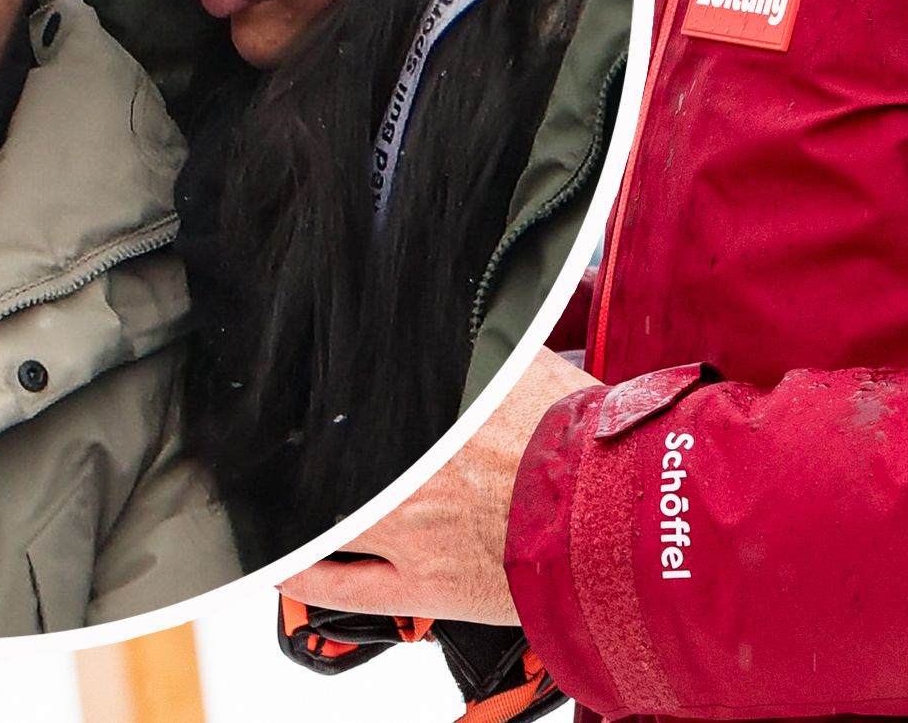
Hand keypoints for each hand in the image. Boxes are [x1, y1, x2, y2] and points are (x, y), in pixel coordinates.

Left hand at [279, 352, 600, 626]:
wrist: (621, 525)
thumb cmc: (587, 456)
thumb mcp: (532, 372)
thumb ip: (491, 350)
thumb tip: (479, 319)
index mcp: (433, 421)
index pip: (358, 404)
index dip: (328, 400)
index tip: (312, 400)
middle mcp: (411, 473)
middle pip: (333, 464)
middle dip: (311, 456)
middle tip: (290, 451)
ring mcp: (410, 532)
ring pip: (327, 524)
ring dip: (304, 515)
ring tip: (287, 505)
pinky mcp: (423, 588)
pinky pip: (342, 587)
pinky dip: (305, 577)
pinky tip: (287, 567)